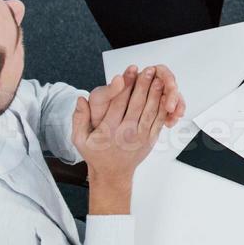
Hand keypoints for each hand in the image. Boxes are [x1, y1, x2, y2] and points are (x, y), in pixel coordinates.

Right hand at [71, 66, 168, 211]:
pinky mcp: (151, 139)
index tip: (128, 72)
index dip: (124, 86)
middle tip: (147, 70)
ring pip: (151, 111)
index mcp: (109, 130)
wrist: (113, 174)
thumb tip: (80, 99)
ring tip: (158, 78)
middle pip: (137, 104)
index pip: (118, 103)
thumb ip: (79, 118)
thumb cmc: (96, 154)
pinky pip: (159, 120)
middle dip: (143, 85)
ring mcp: (141, 137)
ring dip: (156, 93)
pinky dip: (163, 107)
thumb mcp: (79, 139)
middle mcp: (126, 133)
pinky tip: (164, 94)